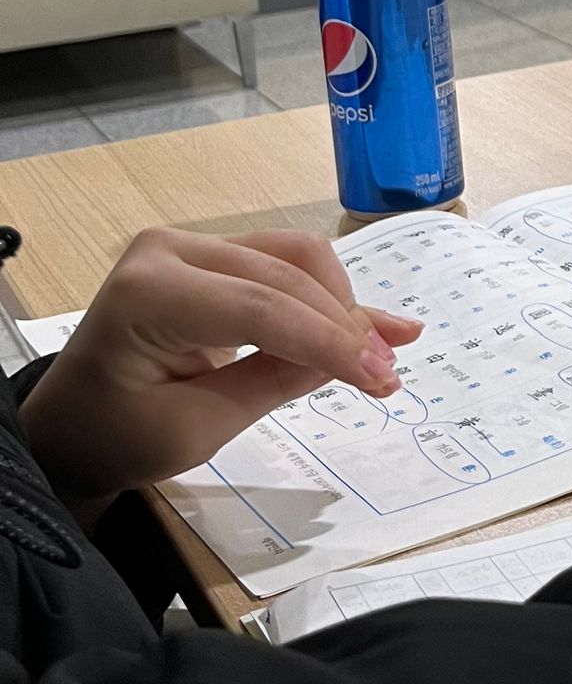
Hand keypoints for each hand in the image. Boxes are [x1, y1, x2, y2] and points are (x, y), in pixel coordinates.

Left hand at [20, 228, 422, 513]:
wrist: (73, 425)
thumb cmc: (118, 436)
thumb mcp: (195, 428)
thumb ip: (272, 384)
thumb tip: (354, 360)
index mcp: (148, 294)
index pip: (260, 308)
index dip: (329, 341)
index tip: (380, 378)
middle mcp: (169, 251)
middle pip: (285, 273)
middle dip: (344, 325)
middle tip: (385, 375)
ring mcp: (190, 247)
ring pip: (296, 259)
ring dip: (344, 307)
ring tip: (383, 354)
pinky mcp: (211, 257)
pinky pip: (284, 266)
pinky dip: (330, 297)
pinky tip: (380, 321)